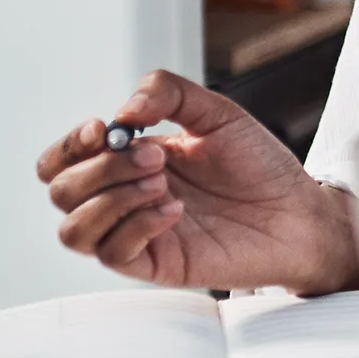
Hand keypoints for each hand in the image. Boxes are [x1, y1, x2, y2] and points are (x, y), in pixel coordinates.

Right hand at [36, 71, 358, 293]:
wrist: (298, 211)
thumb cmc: (259, 166)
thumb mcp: (217, 114)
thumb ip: (170, 94)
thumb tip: (124, 110)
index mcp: (129, 160)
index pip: (62, 159)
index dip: (70, 143)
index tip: (106, 128)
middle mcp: (123, 197)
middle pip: (60, 190)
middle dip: (101, 167)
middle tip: (154, 157)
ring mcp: (135, 232)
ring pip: (72, 230)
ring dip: (111, 199)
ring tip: (163, 184)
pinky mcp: (153, 263)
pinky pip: (112, 253)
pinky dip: (138, 225)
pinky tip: (176, 210)